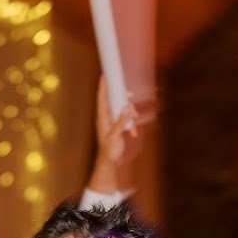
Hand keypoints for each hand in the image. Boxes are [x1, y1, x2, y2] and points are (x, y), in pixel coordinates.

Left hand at [85, 76, 145, 197]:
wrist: (110, 162)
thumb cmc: (109, 150)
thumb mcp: (115, 136)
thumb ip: (121, 121)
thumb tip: (127, 107)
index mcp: (102, 118)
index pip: (102, 98)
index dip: (103, 86)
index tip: (104, 75)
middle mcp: (105, 117)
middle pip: (113, 100)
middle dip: (123, 97)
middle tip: (129, 93)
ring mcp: (111, 121)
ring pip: (121, 109)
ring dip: (130, 113)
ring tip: (136, 118)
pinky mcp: (117, 126)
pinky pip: (125, 119)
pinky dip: (130, 123)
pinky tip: (133, 132)